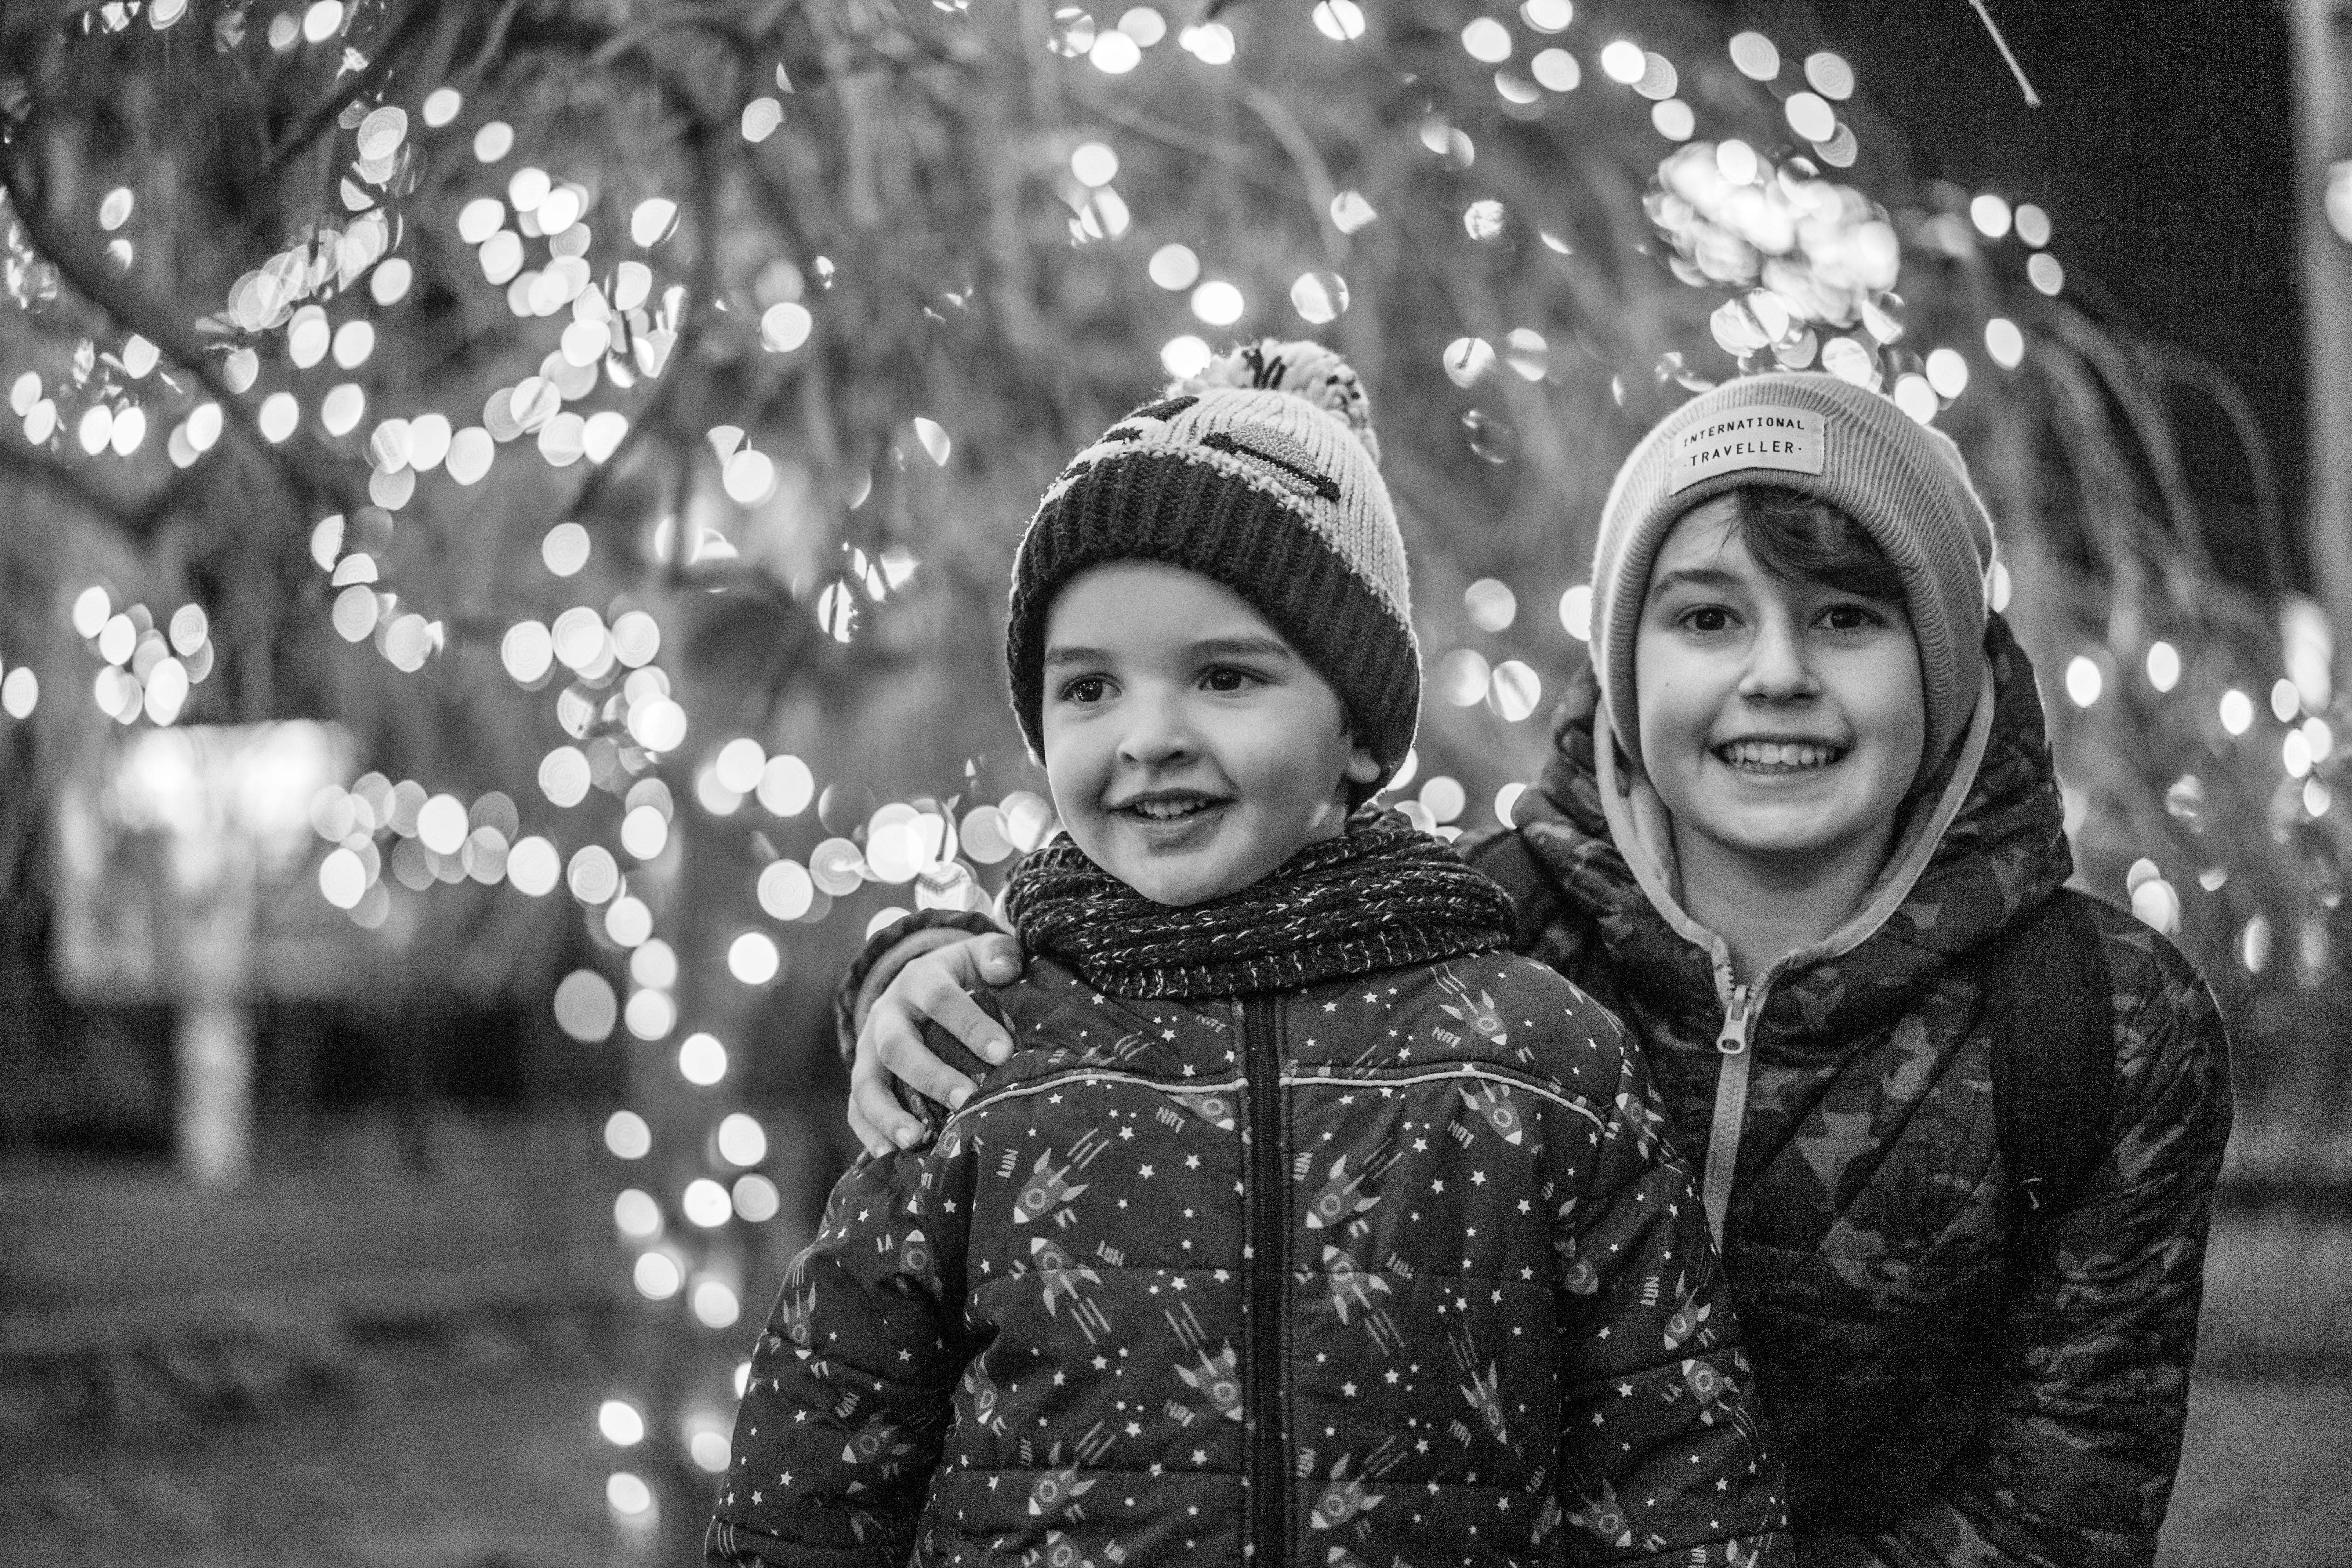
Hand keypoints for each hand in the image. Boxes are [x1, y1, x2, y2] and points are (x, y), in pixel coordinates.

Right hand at [847, 932, 1024, 1155]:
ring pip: (867, 1083)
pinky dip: (868, 1133)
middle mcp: (887, 1014)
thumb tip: (1004, 969)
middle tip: (966, 1099)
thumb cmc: (964, 976)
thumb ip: (999, 954)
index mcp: (920, 979)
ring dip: (888, 1114)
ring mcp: (868, 1049)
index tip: (1004, 1053)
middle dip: (930, 1075)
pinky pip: (855, 1108)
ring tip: (916, 1140)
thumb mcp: (980, 955)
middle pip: (897, 1045)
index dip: (970, 1025)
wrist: (921, 985)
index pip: (941, 999)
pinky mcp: (863, 1077)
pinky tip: (890, 1156)